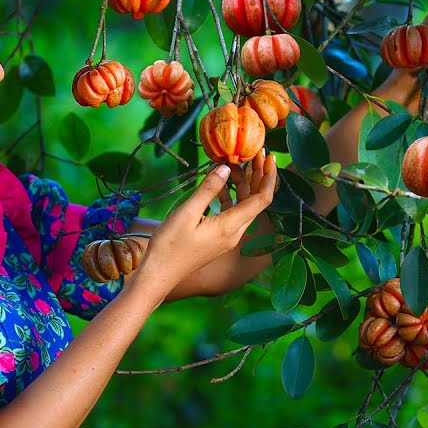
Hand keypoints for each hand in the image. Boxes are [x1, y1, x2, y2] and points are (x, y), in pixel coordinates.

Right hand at [133, 155, 276, 298]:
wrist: (159, 274)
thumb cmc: (170, 246)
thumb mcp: (187, 212)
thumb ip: (208, 189)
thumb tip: (226, 168)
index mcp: (231, 227)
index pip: (262, 199)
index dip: (268, 176)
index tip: (268, 155)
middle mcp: (234, 233)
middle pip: (255, 200)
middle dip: (257, 175)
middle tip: (254, 152)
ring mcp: (227, 236)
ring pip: (243, 206)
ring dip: (242, 184)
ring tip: (235, 162)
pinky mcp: (218, 237)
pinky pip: (231, 212)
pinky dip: (229, 195)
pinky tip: (220, 183)